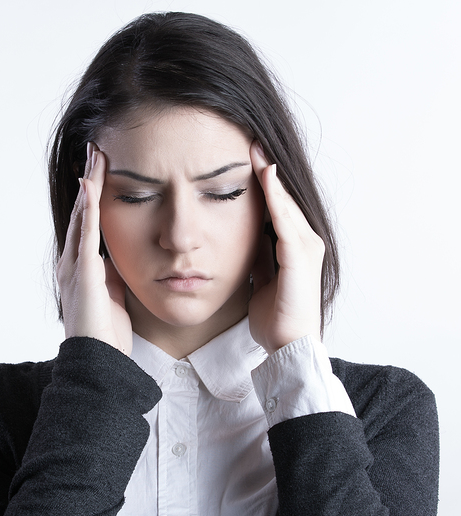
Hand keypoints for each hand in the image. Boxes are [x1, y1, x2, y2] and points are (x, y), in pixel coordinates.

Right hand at [56, 142, 132, 354]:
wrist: (97, 362)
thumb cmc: (107, 335)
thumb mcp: (113, 294)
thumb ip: (114, 273)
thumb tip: (125, 257)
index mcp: (80, 266)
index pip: (87, 221)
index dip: (94, 193)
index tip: (102, 167)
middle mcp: (72, 262)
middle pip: (80, 211)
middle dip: (89, 179)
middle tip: (95, 149)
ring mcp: (74, 266)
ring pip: (80, 216)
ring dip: (88, 185)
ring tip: (95, 156)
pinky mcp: (83, 273)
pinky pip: (85, 234)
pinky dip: (87, 209)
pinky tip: (90, 187)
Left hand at [248, 141, 323, 354]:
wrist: (287, 344)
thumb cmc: (274, 315)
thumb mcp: (260, 276)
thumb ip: (256, 255)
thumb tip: (239, 237)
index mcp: (293, 246)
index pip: (276, 207)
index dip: (262, 183)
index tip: (243, 157)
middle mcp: (305, 242)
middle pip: (283, 199)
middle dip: (267, 171)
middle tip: (250, 141)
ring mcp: (305, 249)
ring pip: (286, 205)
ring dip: (271, 178)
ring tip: (257, 152)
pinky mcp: (299, 259)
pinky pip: (285, 223)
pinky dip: (276, 200)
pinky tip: (267, 179)